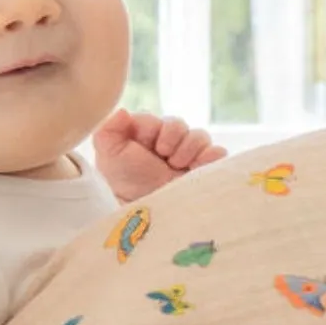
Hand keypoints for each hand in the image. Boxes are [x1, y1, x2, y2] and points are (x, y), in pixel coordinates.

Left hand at [94, 111, 227, 201]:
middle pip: (179, 124)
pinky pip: (217, 152)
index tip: (147, 147)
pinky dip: (209, 157)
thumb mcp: (109, 155)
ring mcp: (189, 154)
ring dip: (187, 150)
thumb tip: (123, 111)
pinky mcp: (206, 167)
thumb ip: (108, 129)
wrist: (147, 213)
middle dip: (171, 140)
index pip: (157, 119)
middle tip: (163, 158)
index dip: (153, 131)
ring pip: (199, 136)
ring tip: (176, 167)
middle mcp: (169, 141)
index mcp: (147, 133)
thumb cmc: (126, 182)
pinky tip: (196, 168)